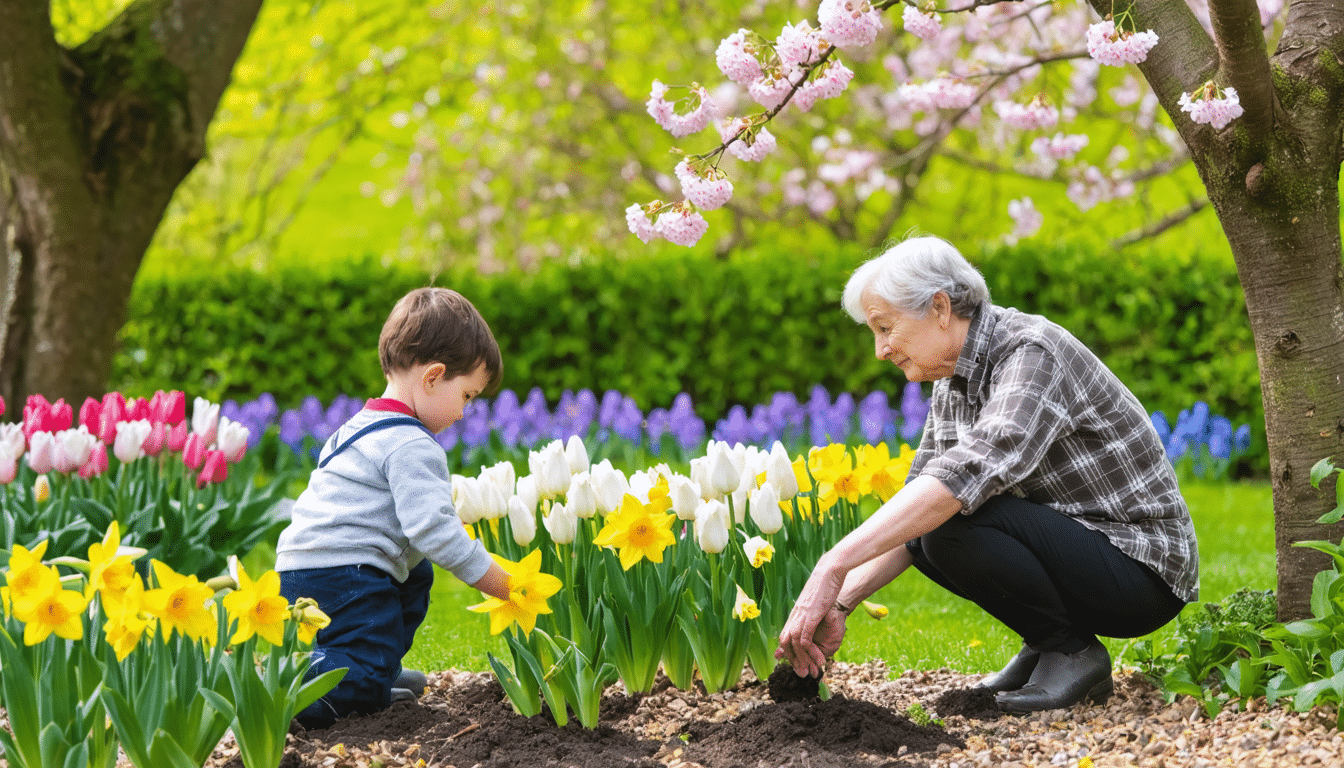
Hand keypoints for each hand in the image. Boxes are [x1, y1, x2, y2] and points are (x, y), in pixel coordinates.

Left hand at [774, 561, 845, 676]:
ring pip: (793, 642)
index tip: (795, 665)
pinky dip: (808, 649)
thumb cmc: (825, 584)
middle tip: (802, 674)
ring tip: (811, 670)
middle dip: (793, 660)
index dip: (788, 652)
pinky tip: (815, 657)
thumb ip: (811, 611)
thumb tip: (813, 617)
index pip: (785, 636)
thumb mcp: (815, 601)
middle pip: (785, 641)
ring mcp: (801, 614)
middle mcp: (795, 614)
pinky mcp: (810, 614)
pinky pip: (804, 635)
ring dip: (801, 659)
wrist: (829, 570)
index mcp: (796, 612)